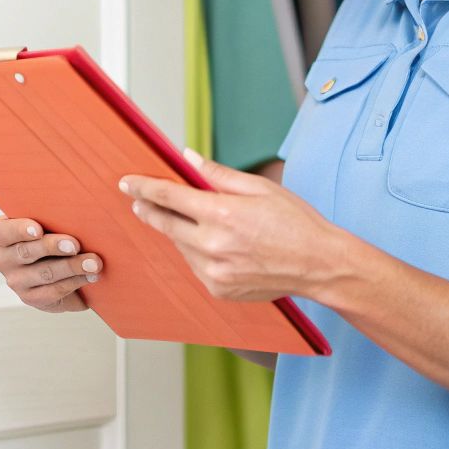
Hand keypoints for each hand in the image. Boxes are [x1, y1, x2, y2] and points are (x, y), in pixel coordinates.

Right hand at [0, 215, 103, 312]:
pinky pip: (54, 291)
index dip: (21, 230)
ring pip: (44, 273)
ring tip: (93, 263)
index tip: (39, 229)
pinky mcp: (31, 298)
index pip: (4, 231)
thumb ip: (50, 215)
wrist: (55, 268)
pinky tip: (91, 276)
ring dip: (72, 267)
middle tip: (75, 245)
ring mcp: (15, 281)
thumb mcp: (43, 221)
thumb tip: (78, 207)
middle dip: (53, 247)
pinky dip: (75, 282)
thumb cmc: (50, 234)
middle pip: (26, 252)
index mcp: (0, 234)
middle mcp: (2, 259)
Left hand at [120, 147, 345, 302]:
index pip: (169, 196)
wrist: (320, 265)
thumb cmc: (297, 223)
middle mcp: (213, 245)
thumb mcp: (260, 188)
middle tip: (138, 201)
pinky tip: (217, 247)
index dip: (144, 187)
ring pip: (181, 247)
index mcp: (222, 214)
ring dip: (180, 232)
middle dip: (149, 209)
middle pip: (165, 224)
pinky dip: (198, 253)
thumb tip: (188, 158)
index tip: (127, 183)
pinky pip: (196, 267)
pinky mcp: (219, 289)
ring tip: (199, 223)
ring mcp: (215, 271)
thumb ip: (218, 175)